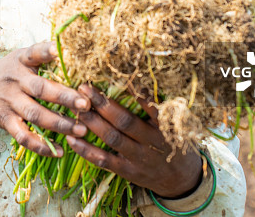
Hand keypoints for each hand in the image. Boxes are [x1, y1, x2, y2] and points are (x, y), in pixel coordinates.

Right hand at [0, 41, 89, 156]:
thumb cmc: (7, 74)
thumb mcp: (19, 59)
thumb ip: (41, 57)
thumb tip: (74, 50)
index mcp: (22, 61)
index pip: (34, 53)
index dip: (47, 51)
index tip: (60, 50)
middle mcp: (15, 80)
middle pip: (40, 88)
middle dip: (64, 97)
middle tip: (85, 104)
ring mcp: (9, 101)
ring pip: (35, 114)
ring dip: (59, 124)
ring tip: (81, 130)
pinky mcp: (5, 120)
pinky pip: (23, 136)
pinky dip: (41, 145)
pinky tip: (59, 151)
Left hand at [65, 84, 202, 198]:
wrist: (183, 179)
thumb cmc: (176, 142)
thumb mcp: (176, 122)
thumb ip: (158, 105)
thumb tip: (136, 79)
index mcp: (165, 125)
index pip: (149, 105)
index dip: (132, 91)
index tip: (115, 75)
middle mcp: (152, 142)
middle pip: (124, 120)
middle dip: (102, 103)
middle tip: (84, 88)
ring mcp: (139, 158)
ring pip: (112, 138)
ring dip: (92, 122)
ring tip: (76, 107)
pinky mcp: (127, 171)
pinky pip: (104, 161)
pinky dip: (86, 150)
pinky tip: (71, 139)